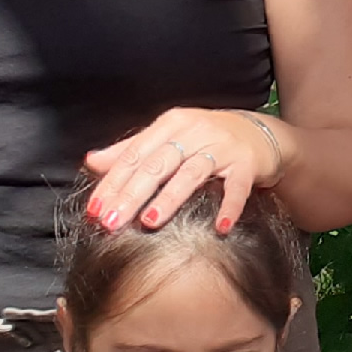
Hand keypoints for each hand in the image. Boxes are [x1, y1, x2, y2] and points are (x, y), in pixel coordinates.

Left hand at [85, 108, 278, 233]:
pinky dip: (229, 206)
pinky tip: (219, 227)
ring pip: (190, 173)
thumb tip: (91, 162)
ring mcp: (222, 147)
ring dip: (169, 198)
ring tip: (149, 221)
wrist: (260, 133)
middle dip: (131, 194)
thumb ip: (130, 150)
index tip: (95, 209)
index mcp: (170, 124)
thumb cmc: (208, 138)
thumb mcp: (168, 137)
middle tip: (111, 222)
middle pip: (156, 165)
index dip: (112, 182)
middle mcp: (194, 132)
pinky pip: (236, 188)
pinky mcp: (247, 164)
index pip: (134, 155)